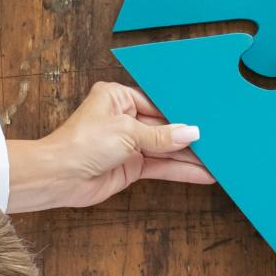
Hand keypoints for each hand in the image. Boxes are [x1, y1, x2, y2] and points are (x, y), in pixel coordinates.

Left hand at [6, 82, 212, 212]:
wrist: (57, 177)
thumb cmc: (81, 144)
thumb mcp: (127, 132)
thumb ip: (162, 136)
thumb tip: (192, 134)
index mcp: (118, 98)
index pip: (159, 104)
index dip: (181, 114)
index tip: (205, 119)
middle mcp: (124, 119)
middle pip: (165, 127)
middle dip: (189, 136)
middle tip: (218, 140)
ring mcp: (128, 144)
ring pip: (166, 149)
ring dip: (189, 156)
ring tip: (216, 160)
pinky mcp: (131, 166)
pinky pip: (161, 166)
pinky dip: (180, 170)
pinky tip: (201, 173)